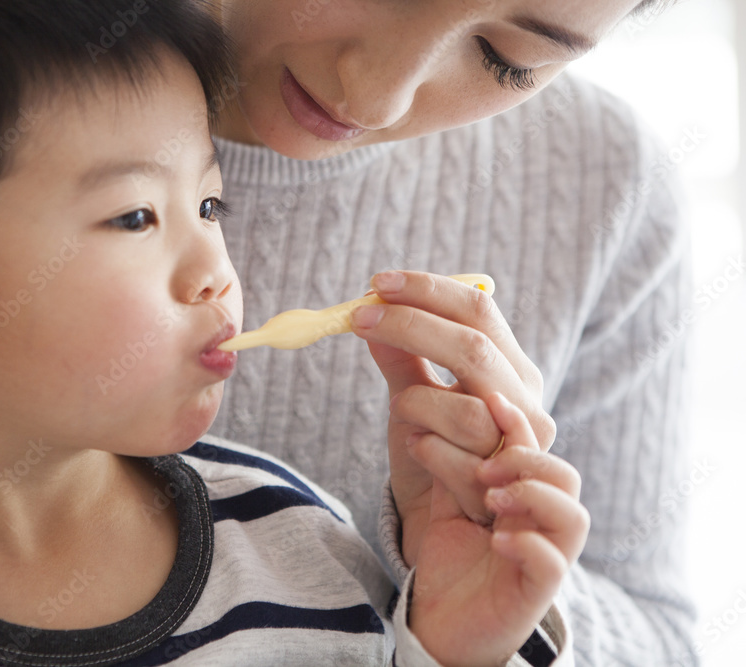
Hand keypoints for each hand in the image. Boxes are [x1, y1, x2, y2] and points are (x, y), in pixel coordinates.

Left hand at [350, 271, 555, 562]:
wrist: (458, 579)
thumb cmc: (439, 490)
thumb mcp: (413, 422)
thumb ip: (404, 370)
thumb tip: (372, 315)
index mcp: (510, 386)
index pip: (481, 316)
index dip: (431, 292)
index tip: (377, 282)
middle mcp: (533, 423)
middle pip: (479, 356)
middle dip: (415, 331)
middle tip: (362, 323)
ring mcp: (544, 476)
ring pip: (482, 418)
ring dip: (427, 417)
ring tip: (408, 438)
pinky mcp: (545, 540)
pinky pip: (510, 492)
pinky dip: (461, 478)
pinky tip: (437, 485)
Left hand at [408, 393, 588, 665]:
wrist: (441, 621)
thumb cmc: (450, 555)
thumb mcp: (445, 497)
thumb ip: (446, 455)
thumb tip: (417, 396)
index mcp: (523, 493)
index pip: (536, 447)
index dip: (517, 420)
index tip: (488, 400)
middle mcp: (541, 522)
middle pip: (564, 475)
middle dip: (525, 460)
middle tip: (482, 466)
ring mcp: (544, 555)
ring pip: (572, 516)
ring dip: (531, 496)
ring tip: (489, 497)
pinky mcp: (535, 592)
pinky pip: (552, 563)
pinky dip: (527, 544)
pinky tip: (496, 538)